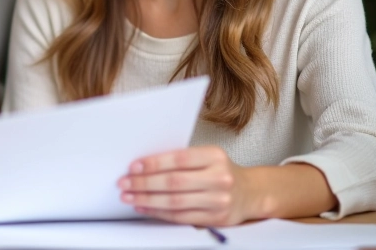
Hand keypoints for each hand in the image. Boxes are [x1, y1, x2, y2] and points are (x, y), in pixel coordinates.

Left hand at [118, 146, 257, 225]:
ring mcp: (218, 200)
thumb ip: (182, 160)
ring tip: (129, 197)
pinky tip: (144, 208)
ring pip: (175, 202)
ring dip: (147, 200)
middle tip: (124, 183)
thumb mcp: (208, 158)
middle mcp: (219, 178)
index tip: (134, 166)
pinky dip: (158, 212)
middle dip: (144, 183)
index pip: (179, 159)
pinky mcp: (215, 218)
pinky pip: (180, 216)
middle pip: (174, 182)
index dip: (154, 163)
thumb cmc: (221, 172)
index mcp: (215, 156)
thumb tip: (143, 165)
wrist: (250, 193)